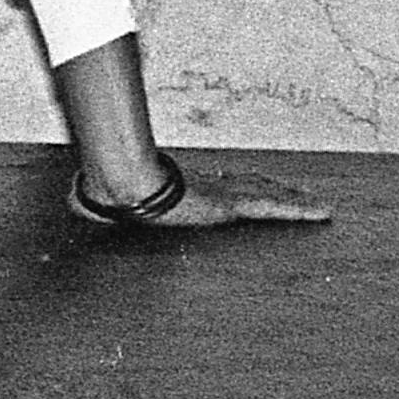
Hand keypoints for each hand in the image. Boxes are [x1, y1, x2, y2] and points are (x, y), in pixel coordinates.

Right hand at [80, 155, 332, 230]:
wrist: (122, 187)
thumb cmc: (115, 194)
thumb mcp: (114, 202)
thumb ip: (101, 203)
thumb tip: (76, 202)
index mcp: (191, 189)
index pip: (228, 185)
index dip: (249, 186)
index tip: (261, 188)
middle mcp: (213, 187)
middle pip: (255, 186)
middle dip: (280, 191)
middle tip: (303, 197)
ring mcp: (225, 195)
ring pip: (271, 195)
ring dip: (296, 200)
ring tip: (321, 208)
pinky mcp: (233, 206)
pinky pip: (273, 208)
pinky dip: (298, 209)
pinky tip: (321, 213)